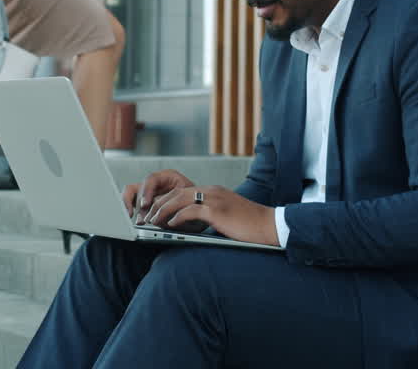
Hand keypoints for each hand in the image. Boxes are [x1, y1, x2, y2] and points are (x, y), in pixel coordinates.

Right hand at [122, 169, 194, 222]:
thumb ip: (173, 205)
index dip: (146, 191)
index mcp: (169, 176)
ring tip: (137, 220)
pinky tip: (133, 217)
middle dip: (139, 204)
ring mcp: (150, 191)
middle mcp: (157, 182)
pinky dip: (130, 208)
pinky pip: (132, 201)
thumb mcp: (189, 202)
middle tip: (142, 218)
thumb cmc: (198, 204)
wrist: (203, 210)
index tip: (145, 204)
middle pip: (140, 187)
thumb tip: (157, 211)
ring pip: (131, 193)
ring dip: (131, 206)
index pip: (151, 179)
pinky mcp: (146, 202)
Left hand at [143, 185, 277, 246]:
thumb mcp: (227, 217)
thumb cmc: (250, 226)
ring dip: (164, 211)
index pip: (183, 192)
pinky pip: (191, 211)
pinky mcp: (217, 210)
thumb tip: (194, 227)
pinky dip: (178, 217)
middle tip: (147, 217)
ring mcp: (214, 199)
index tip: (155, 212)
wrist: (270, 226)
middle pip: (177, 193)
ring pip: (180, 200)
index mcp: (213, 192)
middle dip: (160, 204)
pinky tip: (170, 225)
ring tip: (153, 222)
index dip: (167, 201)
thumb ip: (211, 216)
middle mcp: (212, 191)